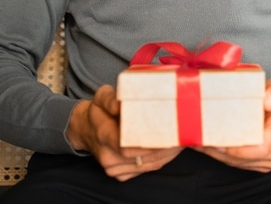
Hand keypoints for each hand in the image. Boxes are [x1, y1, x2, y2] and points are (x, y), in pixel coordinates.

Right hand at [66, 84, 181, 181]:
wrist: (85, 129)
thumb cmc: (98, 110)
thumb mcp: (100, 96)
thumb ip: (110, 98)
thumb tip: (119, 104)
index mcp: (103, 135)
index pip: (128, 145)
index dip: (151, 141)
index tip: (169, 132)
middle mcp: (108, 157)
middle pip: (143, 157)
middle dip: (166, 147)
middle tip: (185, 135)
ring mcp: (114, 168)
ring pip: (149, 165)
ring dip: (169, 154)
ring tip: (185, 140)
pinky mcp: (121, 174)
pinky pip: (146, 169)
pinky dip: (162, 159)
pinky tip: (174, 148)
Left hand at [194, 77, 270, 172]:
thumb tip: (268, 101)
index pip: (261, 146)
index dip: (239, 148)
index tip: (219, 141)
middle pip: (243, 158)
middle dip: (221, 151)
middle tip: (202, 140)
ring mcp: (267, 160)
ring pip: (237, 163)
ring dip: (217, 153)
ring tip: (200, 140)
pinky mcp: (258, 164)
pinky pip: (236, 164)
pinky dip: (220, 155)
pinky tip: (207, 145)